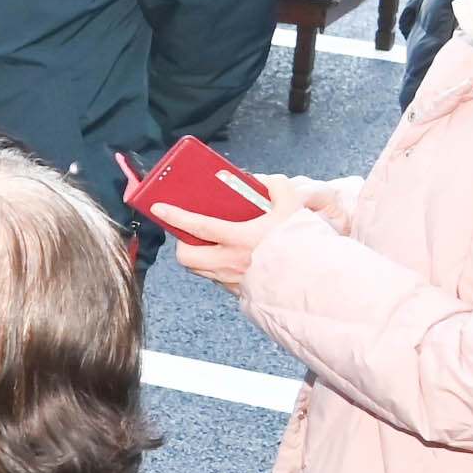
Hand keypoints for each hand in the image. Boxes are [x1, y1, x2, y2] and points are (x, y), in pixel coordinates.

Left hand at [151, 170, 304, 289]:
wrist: (314, 282)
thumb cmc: (302, 244)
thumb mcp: (293, 207)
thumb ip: (276, 187)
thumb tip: (260, 180)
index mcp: (240, 239)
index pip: (198, 227)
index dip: (175, 216)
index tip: (159, 207)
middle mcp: (230, 262)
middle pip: (187, 256)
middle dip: (181, 244)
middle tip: (189, 232)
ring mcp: (232, 280)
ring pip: (198, 269)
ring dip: (197, 256)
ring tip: (207, 243)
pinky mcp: (238, 292)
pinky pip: (215, 279)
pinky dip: (214, 268)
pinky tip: (226, 257)